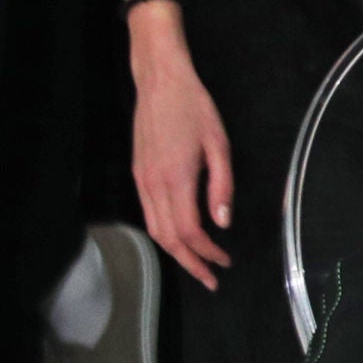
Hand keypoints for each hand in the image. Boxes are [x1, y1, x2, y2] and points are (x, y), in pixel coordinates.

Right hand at [128, 18, 232, 287]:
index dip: (207, 252)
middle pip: (167, 238)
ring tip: (198, 264)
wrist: (159, 83)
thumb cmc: (194, 109)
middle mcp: (153, 184)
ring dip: (175, 252)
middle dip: (189, 263)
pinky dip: (164, 233)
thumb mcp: (219, 145)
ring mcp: (141, 180)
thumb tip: (222, 221)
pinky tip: (181, 237)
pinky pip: (148, 213)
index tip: (225, 262)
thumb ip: (222, 186)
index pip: (190, 231)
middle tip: (210, 279)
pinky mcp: (137, 174)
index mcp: (176, 178)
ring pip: (154, 229)